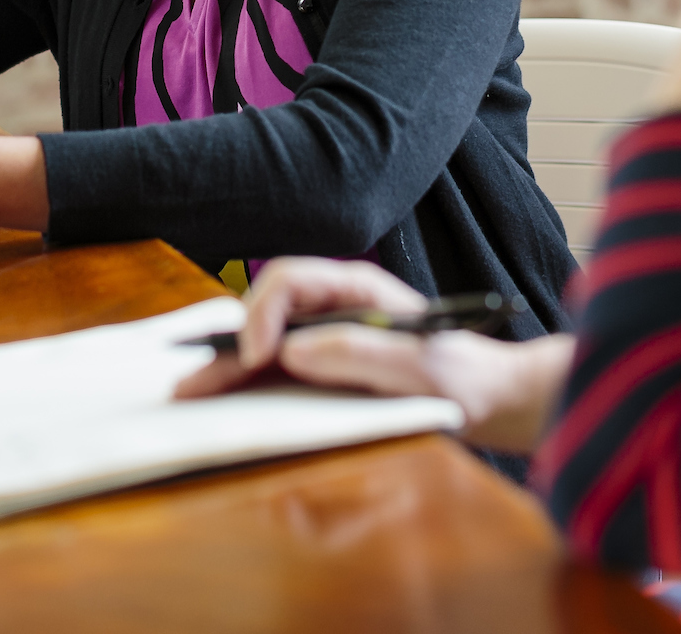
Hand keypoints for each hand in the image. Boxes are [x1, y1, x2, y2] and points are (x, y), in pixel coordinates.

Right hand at [173, 257, 574, 453]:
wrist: (490, 399)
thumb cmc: (462, 378)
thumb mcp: (418, 369)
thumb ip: (360, 355)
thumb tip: (295, 351)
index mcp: (357, 289)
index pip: (290, 282)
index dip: (262, 315)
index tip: (254, 356)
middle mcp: (335, 305)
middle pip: (266, 309)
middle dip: (229, 341)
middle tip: (194, 381)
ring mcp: (328, 334)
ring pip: (265, 338)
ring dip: (228, 363)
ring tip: (190, 391)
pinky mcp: (326, 365)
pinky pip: (277, 365)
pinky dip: (246, 380)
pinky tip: (222, 397)